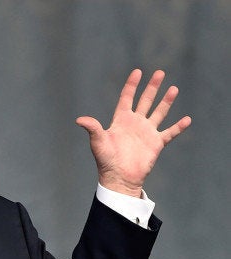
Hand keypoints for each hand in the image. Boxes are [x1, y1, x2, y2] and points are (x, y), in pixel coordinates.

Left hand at [76, 69, 190, 196]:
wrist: (119, 178)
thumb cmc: (106, 160)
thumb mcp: (98, 142)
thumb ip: (93, 128)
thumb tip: (79, 120)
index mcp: (121, 120)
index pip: (127, 98)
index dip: (132, 85)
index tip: (137, 71)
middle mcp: (135, 123)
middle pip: (145, 101)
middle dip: (152, 87)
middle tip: (160, 72)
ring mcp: (146, 132)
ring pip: (159, 113)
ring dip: (166, 101)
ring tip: (174, 89)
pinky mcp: (156, 143)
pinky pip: (169, 133)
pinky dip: (178, 127)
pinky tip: (187, 119)